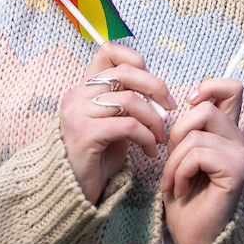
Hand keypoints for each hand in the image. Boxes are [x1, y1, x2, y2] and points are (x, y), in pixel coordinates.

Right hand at [60, 42, 174, 203]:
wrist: (72, 192)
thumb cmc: (98, 157)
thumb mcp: (114, 122)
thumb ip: (128, 101)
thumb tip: (160, 89)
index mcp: (83, 88)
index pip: (108, 51)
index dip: (135, 59)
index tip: (153, 86)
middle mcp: (76, 95)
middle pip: (126, 72)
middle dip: (156, 88)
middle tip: (170, 108)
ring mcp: (78, 113)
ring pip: (131, 100)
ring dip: (154, 120)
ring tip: (160, 138)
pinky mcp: (86, 134)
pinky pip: (129, 125)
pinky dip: (146, 136)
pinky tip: (150, 150)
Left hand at [161, 78, 243, 243]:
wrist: (190, 234)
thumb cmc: (184, 193)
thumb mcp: (181, 152)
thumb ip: (189, 127)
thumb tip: (187, 101)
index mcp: (227, 131)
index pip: (232, 88)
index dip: (209, 87)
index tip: (190, 105)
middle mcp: (239, 139)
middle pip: (205, 109)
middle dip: (177, 134)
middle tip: (172, 162)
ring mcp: (241, 154)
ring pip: (196, 135)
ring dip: (173, 162)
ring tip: (173, 181)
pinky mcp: (236, 170)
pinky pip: (198, 154)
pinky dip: (180, 172)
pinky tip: (182, 189)